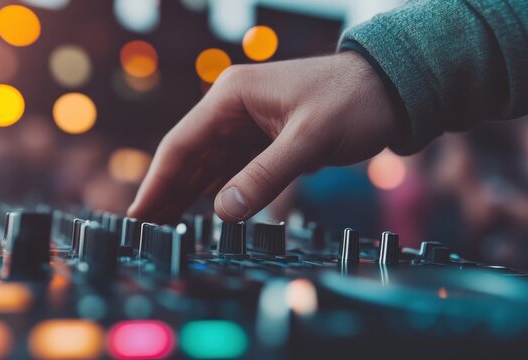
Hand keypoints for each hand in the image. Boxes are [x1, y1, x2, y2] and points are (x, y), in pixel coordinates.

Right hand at [128, 51, 397, 222]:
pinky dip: (217, 191)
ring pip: (207, 165)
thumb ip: (265, 176)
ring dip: (187, 195)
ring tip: (165, 227)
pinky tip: (203, 211)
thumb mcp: (310, 139)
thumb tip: (221, 213)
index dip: (157, 182)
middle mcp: (232, 108)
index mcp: (232, 96)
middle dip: (166, 193)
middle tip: (143, 231)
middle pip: (188, 156)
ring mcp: (247, 124)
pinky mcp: (264, 140)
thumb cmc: (353, 102)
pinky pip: (231, 169)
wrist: (391, 89)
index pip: (182, 143)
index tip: (137, 215)